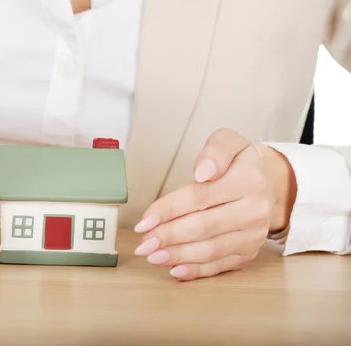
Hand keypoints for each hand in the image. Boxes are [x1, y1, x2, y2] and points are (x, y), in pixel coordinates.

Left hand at [133, 129, 296, 280]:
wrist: (270, 183)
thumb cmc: (239, 162)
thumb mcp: (229, 141)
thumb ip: (215, 150)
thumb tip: (203, 172)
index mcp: (248, 180)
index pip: (199, 197)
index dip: (168, 210)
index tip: (144, 221)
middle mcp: (254, 210)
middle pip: (203, 227)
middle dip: (169, 237)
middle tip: (143, 244)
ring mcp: (253, 235)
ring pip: (211, 249)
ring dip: (178, 256)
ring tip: (152, 257)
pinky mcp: (249, 252)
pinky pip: (221, 265)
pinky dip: (197, 270)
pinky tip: (175, 271)